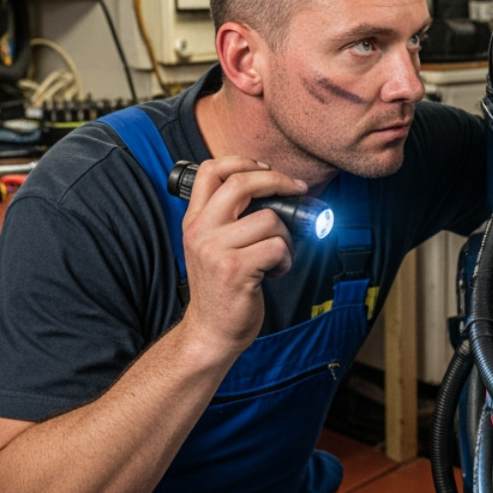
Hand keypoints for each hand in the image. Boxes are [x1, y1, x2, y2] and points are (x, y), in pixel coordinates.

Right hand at [176, 155, 302, 357]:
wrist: (211, 332)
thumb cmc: (221, 289)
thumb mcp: (211, 247)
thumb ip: (227, 219)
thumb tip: (273, 191)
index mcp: (194, 221)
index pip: (210, 171)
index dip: (242, 161)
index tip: (266, 168)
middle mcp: (200, 232)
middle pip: (242, 183)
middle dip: (279, 181)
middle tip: (298, 190)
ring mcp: (215, 250)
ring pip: (270, 219)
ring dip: (286, 237)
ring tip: (276, 256)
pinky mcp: (236, 269)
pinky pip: (277, 246)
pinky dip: (285, 259)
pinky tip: (274, 272)